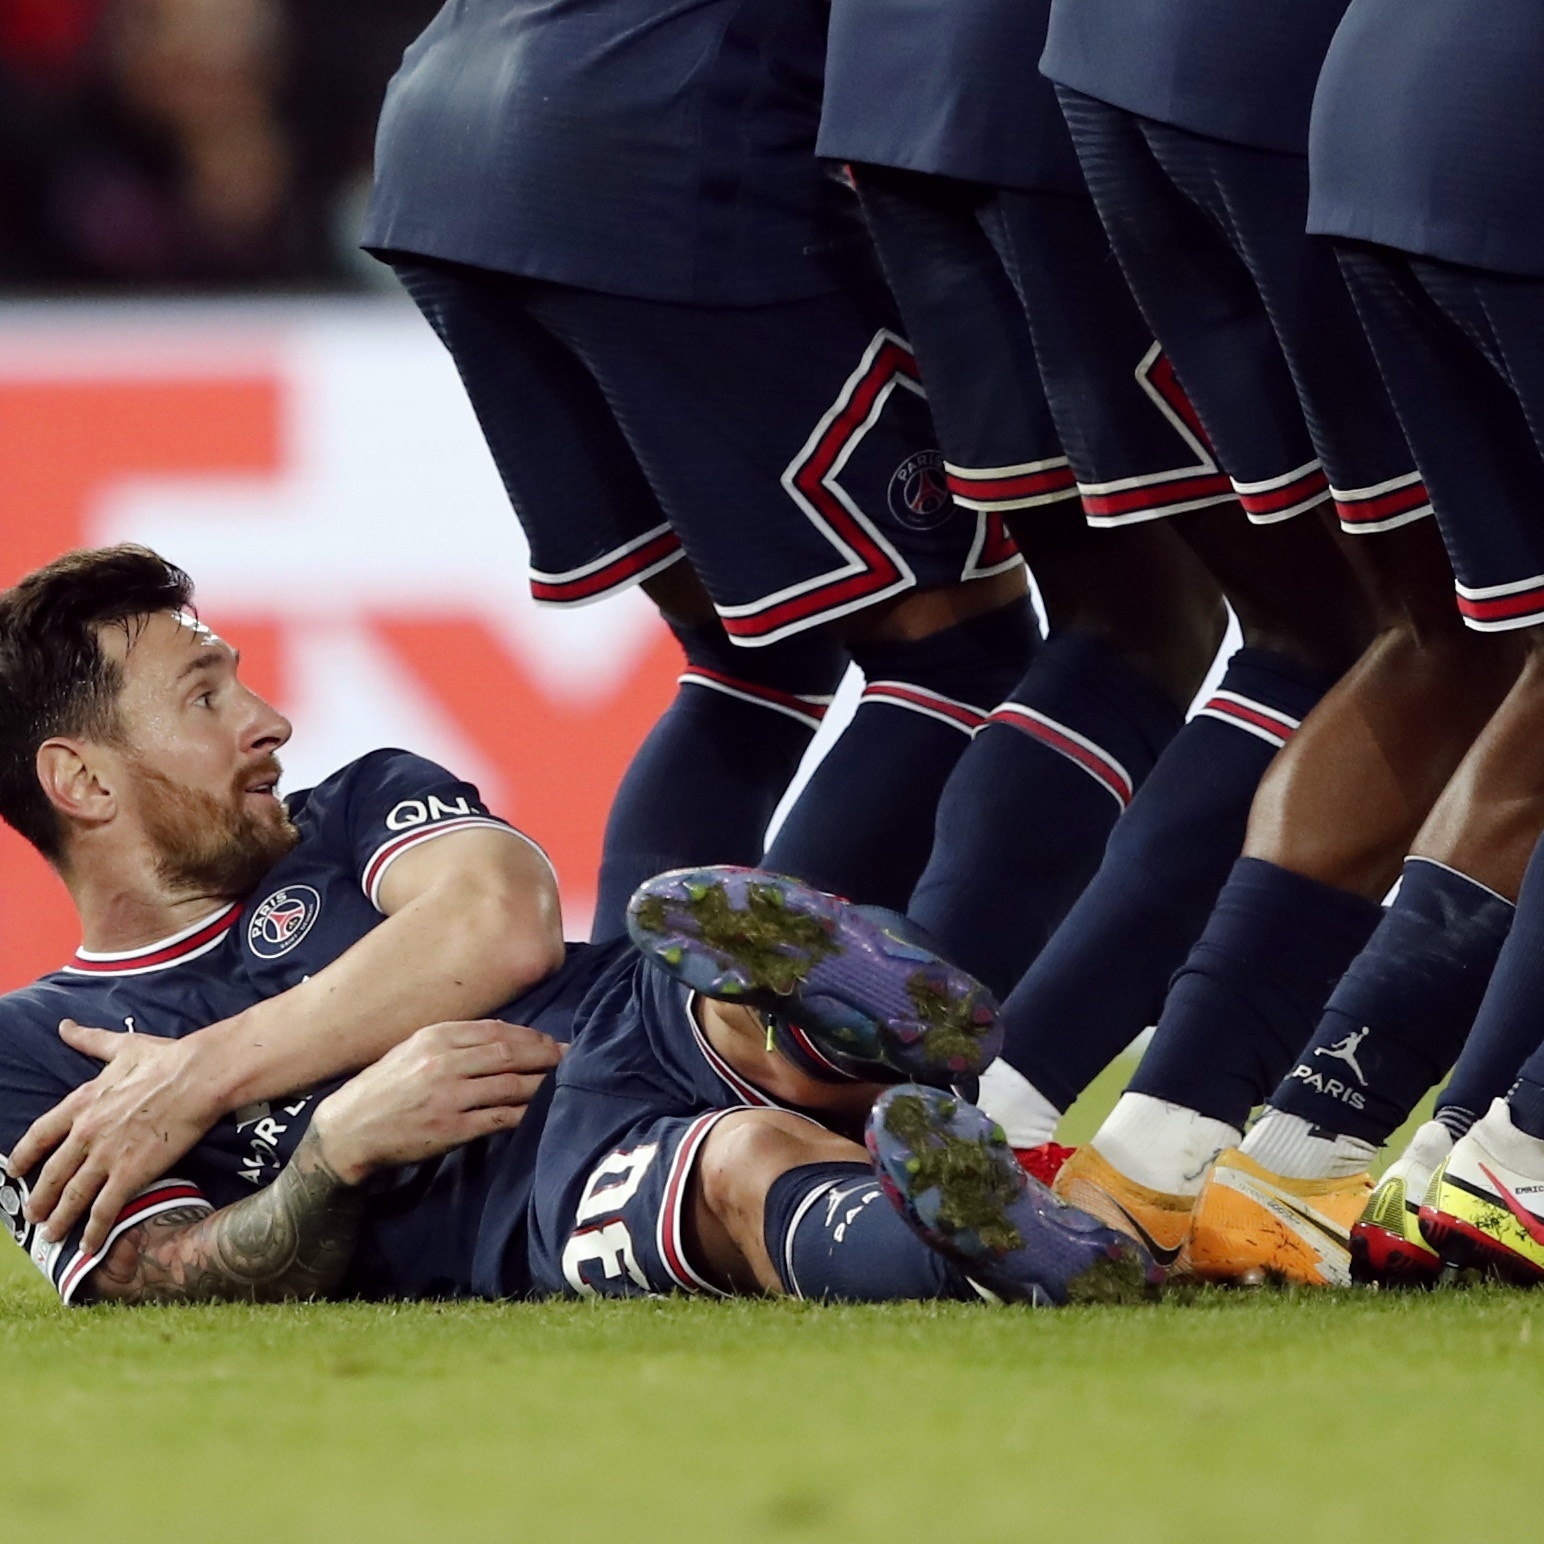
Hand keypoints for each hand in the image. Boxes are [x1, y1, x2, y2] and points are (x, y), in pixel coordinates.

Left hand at [9, 1021, 221, 1253]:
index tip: (14, 1170)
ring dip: (60, 1220)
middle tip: (33, 1215)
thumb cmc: (165, 1059)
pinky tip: (89, 1245)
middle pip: (52, 1174)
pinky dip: (94, 1230)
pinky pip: (104, 1209)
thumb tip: (65, 1026)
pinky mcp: (130, 1172)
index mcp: (81, 1103)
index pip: (39, 1135)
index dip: (24, 1156)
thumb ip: (89, 1040)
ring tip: (53, 1235)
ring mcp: (106, 1155)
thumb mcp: (121, 1047)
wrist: (197, 1077)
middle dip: (39, 1198)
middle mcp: (86, 1132)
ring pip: (72, 1196)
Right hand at [310, 1020, 563, 1186]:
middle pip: (510, 1053)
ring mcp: (448, 1097)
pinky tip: (541, 1110)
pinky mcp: (451, 1129)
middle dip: (546, 1055)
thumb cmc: (383, 1087)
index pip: (497, 1030)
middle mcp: (443, 1063)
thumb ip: (453, 1041)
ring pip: (511, 1085)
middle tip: (570, 1057)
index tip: (551, 1041)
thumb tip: (503, 1037)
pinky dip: (525, 1113)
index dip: (530, 1035)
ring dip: (542, 1083)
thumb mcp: (412, 1049)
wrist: (347, 1130)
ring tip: (563, 1082)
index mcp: (435, 1037)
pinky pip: (500, 1118)